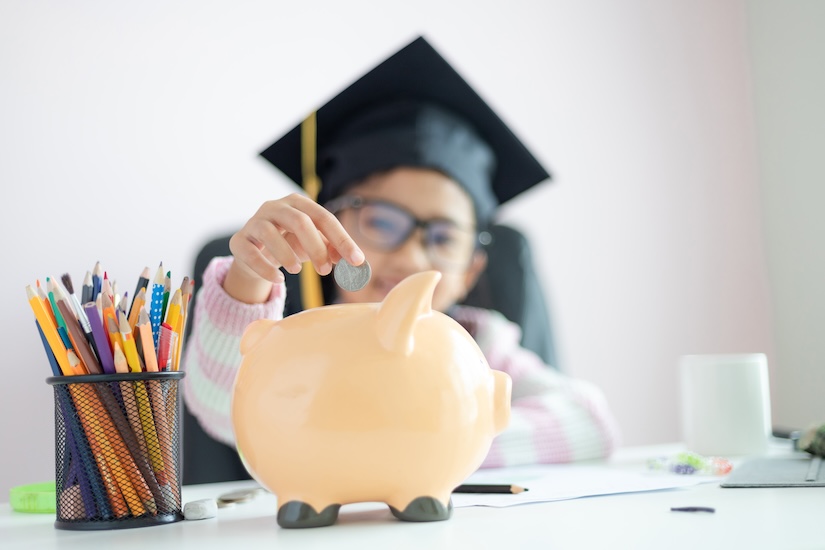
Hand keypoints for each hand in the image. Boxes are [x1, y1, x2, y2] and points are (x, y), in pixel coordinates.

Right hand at [225, 194, 364, 302]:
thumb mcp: (314, 245)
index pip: (324, 218)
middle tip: (325, 270)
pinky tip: (279, 279)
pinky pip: (250, 252)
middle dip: (315, 247)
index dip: (342, 239)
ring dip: (287, 255)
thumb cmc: (290, 244)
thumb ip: (333, 249)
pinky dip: (265, 267)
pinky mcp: (239, 240)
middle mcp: (275, 206)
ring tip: (298, 270)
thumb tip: (354, 261)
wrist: (255, 254)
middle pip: (298, 221)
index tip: (357, 260)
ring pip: (269, 233)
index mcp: (298, 203)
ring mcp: (254, 222)